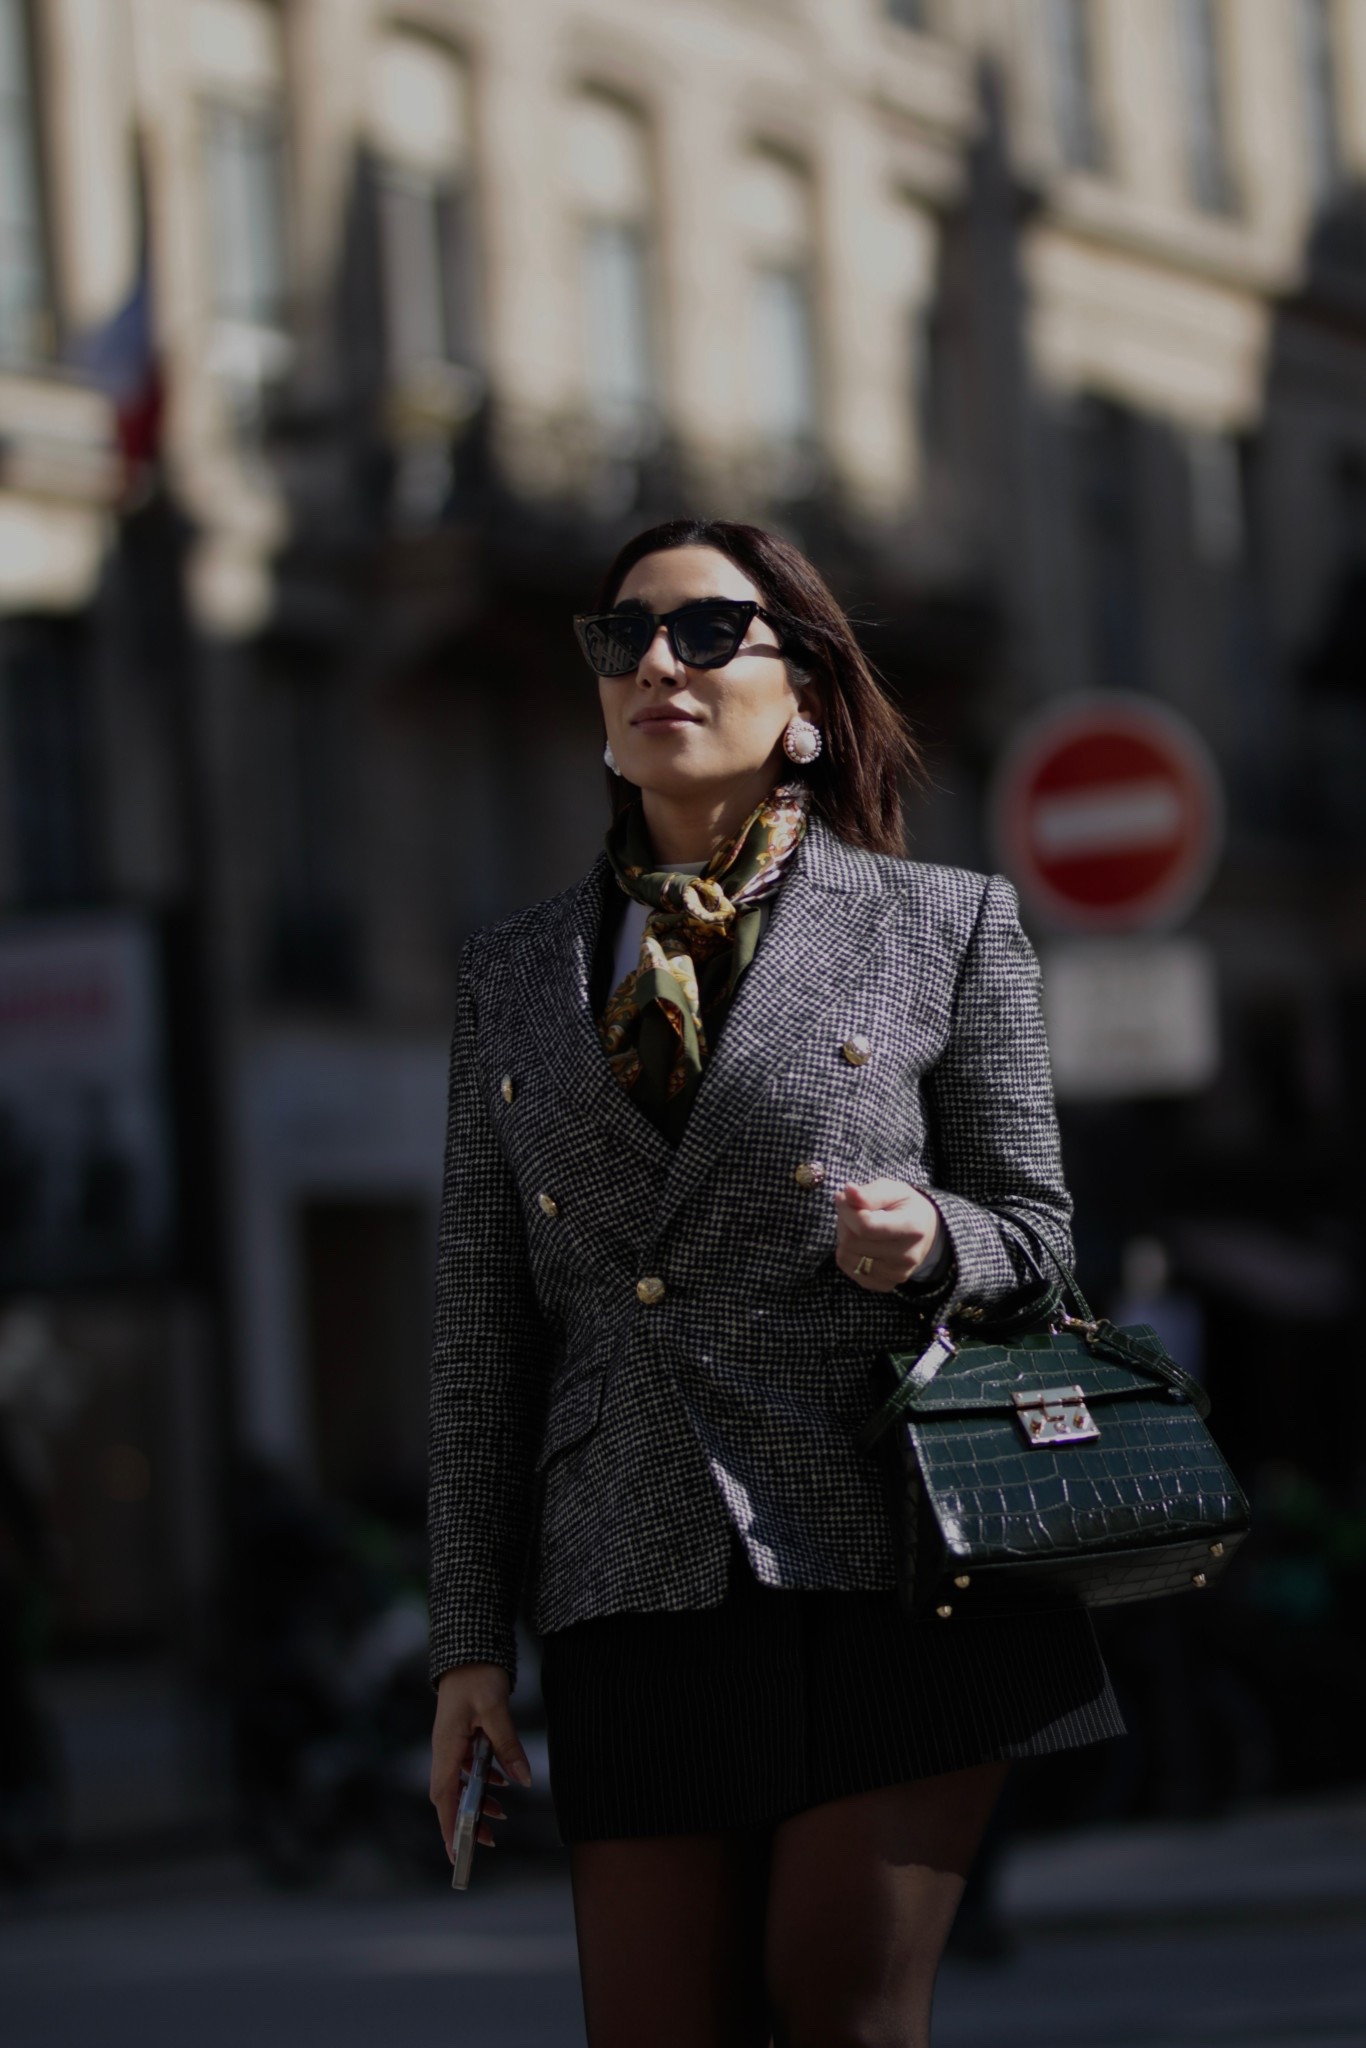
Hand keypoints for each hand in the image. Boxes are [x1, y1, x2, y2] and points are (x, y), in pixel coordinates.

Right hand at [430, 1662, 532, 1860]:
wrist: (470, 1647)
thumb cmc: (477, 1674)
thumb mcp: (495, 1710)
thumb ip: (508, 1746)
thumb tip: (522, 1780)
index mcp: (446, 1746)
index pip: (443, 1796)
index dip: (449, 1825)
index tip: (457, 1852)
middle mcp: (444, 1748)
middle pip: (449, 1795)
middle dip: (466, 1821)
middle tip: (486, 1842)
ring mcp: (451, 1743)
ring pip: (460, 1782)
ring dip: (477, 1801)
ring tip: (500, 1815)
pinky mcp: (461, 1736)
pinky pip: (468, 1767)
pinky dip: (484, 1779)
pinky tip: (502, 1781)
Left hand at [834, 1178, 941, 1292]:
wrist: (925, 1232)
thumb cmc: (905, 1207)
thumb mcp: (893, 1190)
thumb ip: (870, 1193)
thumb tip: (848, 1191)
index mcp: (912, 1228)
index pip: (865, 1226)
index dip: (847, 1210)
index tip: (845, 1199)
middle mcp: (906, 1256)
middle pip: (852, 1241)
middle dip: (844, 1222)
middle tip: (853, 1211)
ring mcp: (896, 1274)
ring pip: (846, 1255)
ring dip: (844, 1237)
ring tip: (858, 1227)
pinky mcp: (885, 1284)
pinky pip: (848, 1268)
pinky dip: (847, 1253)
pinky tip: (861, 1243)